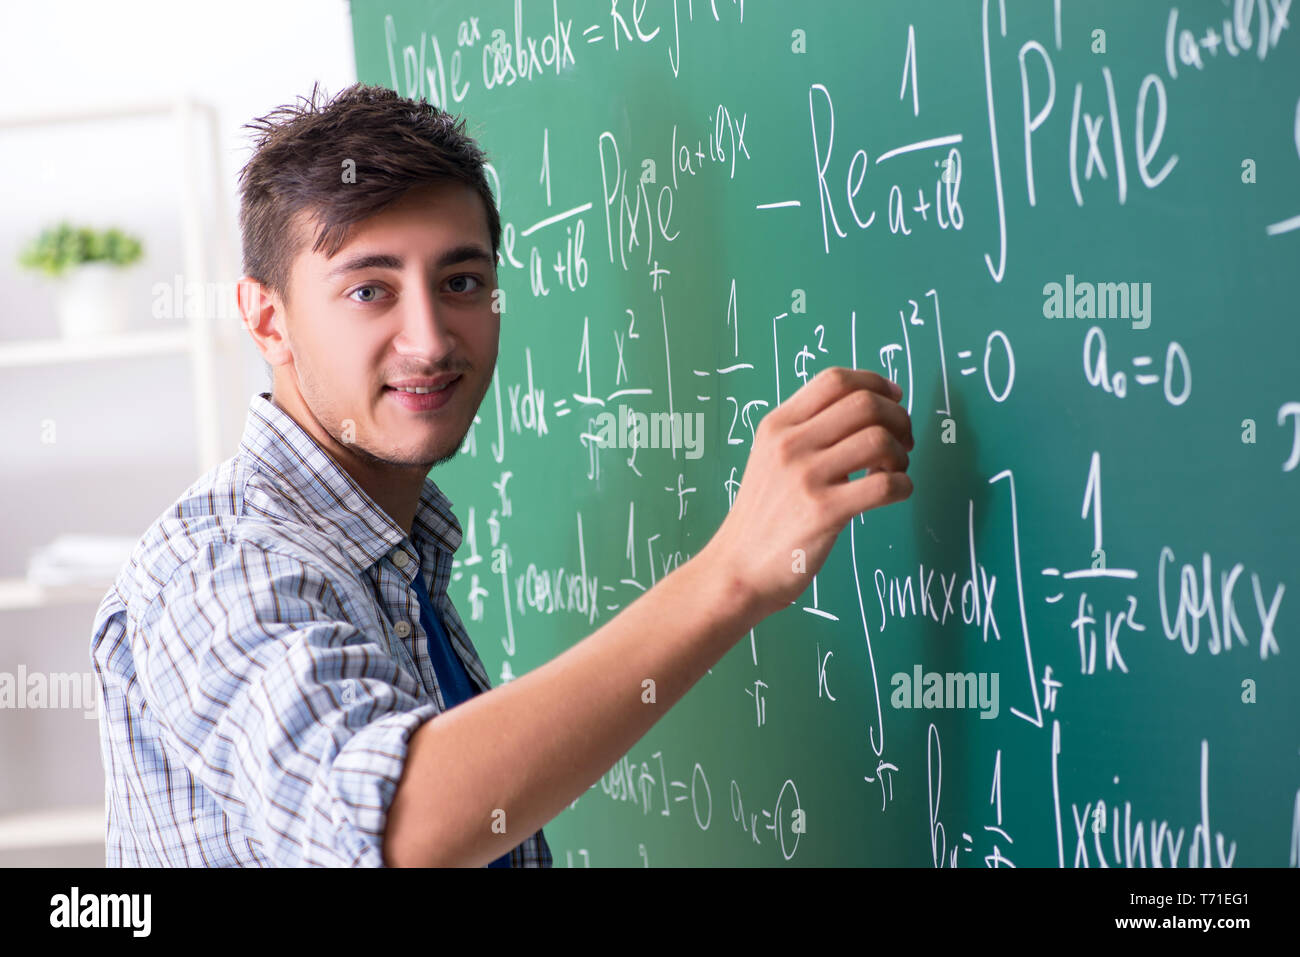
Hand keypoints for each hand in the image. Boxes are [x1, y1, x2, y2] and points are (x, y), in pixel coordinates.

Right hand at [703, 366, 913, 620]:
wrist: (737, 569)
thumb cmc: (763, 516)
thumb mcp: (769, 459)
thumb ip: (807, 432)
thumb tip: (867, 409)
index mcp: (777, 426)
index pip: (835, 380)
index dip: (875, 383)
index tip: (894, 399)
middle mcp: (789, 445)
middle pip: (865, 405)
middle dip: (898, 418)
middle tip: (904, 441)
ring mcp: (805, 478)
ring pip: (880, 441)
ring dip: (901, 454)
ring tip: (893, 471)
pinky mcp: (823, 513)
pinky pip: (885, 485)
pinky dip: (904, 486)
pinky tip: (895, 494)